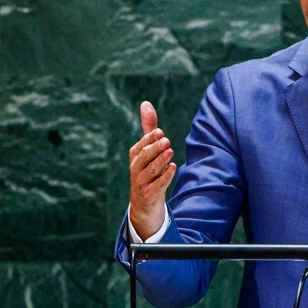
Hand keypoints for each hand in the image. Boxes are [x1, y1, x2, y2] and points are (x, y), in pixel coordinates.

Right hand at [128, 100, 176, 239]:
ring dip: (160, 161)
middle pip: (144, 157)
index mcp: (135, 156)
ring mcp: (141, 182)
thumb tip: (146, 103)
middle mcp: (135, 168)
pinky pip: (157, 185)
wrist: (144, 203)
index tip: (160, 132)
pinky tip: (173, 168)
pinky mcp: (149, 194)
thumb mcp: (147, 150)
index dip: (149, 139)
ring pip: (150, 170)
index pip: (141, 145)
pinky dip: (165, 177)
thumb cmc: (147, 171)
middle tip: (166, 140)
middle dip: (154, 148)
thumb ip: (148, 128)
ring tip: (170, 152)